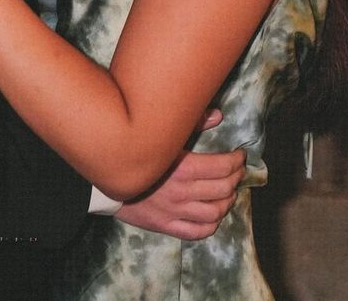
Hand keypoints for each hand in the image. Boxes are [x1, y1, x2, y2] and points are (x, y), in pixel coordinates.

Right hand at [115, 109, 245, 239]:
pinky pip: (198, 232)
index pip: (221, 167)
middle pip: (222, 189)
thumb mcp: (163, 135)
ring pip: (214, 213)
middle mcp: (181, 192)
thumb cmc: (135, 151)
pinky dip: (212, 225)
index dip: (236, 161)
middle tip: (238, 171)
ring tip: (229, 192)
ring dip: (227, 202)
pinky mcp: (167, 225)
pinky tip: (214, 215)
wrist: (107, 178)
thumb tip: (218, 116)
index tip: (240, 155)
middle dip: (235, 178)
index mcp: (182, 167)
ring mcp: (175, 211)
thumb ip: (192, 124)